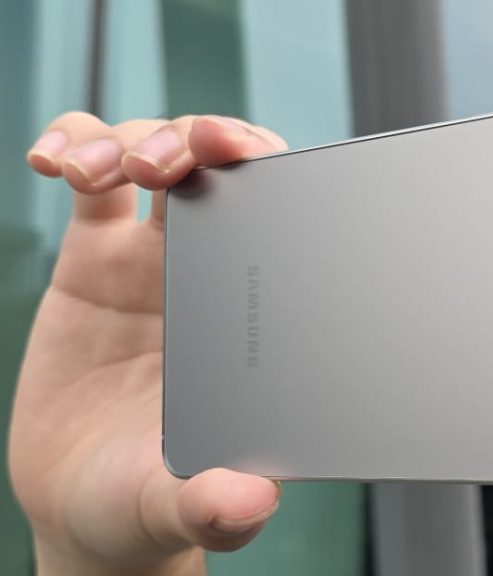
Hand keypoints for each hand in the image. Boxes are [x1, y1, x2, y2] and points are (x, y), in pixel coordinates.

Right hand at [11, 114, 288, 574]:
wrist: (89, 504)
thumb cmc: (151, 500)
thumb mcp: (181, 505)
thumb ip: (215, 505)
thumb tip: (249, 502)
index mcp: (255, 314)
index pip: (281, 214)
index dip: (264, 167)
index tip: (240, 155)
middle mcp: (215, 275)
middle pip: (222, 168)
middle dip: (198, 138)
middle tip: (167, 162)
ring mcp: (155, 261)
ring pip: (154, 156)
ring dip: (129, 137)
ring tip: (96, 172)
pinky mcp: (96, 260)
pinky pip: (91, 180)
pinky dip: (75, 145)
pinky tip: (55, 161)